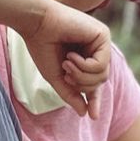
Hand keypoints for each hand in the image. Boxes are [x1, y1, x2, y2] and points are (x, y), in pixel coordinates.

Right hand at [21, 1, 110, 118]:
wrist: (36, 24)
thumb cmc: (42, 47)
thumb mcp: (56, 78)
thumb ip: (70, 94)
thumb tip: (84, 113)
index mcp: (85, 57)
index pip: (94, 82)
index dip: (94, 99)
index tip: (92, 116)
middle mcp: (96, 49)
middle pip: (100, 81)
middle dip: (81, 84)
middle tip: (65, 74)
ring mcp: (101, 41)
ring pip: (102, 75)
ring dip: (81, 76)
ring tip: (66, 63)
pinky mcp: (103, 35)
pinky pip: (101, 65)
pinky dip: (84, 66)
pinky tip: (71, 56)